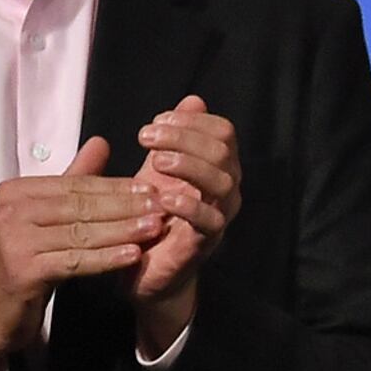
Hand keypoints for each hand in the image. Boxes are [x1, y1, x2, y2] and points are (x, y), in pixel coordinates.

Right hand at [0, 137, 158, 370]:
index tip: (151, 188)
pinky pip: (76, 261)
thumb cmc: (28, 256)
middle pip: (80, 206)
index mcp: (16, 191)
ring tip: (155, 227)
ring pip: (81, 233)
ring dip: (123, 230)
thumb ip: (75, 179)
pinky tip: (134, 255)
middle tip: (160, 205)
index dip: (115, 187)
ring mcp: (14, 240)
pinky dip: (107, 258)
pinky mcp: (23, 270)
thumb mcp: (49, 214)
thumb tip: (101, 142)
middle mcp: (10, 211)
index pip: (76, 185)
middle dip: (124, 206)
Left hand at [128, 96, 240, 355]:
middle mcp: (226, 188)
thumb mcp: (158, 172)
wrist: (144, 271)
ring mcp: (220, 215)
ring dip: (188, 164)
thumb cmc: (151, 216)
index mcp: (216, 167)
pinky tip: (163, 197)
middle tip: (146, 136)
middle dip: (184, 136)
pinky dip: (188, 205)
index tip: (155, 122)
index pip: (222, 131)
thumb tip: (193, 100)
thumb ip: (175, 139)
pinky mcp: (205, 242)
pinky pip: (210, 219)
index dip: (191, 122)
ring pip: (222, 179)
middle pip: (223, 149)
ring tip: (155, 162)